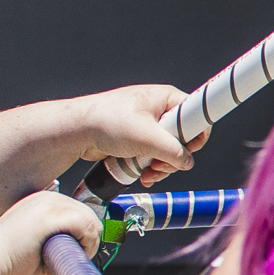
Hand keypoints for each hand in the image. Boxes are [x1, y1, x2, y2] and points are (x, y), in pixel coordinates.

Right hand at [0, 189, 99, 274]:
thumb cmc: (7, 261)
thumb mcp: (37, 244)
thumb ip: (58, 242)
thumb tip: (80, 251)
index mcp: (40, 202)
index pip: (77, 212)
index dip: (81, 234)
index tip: (72, 249)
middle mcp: (45, 197)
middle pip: (87, 213)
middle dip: (86, 238)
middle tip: (71, 257)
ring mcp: (48, 203)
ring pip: (89, 219)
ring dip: (87, 242)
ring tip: (67, 257)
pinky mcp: (51, 215)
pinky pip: (86, 225)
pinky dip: (86, 243)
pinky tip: (68, 254)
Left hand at [72, 84, 198, 184]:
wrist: (76, 130)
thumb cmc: (107, 121)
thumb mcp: (147, 138)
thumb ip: (173, 152)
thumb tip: (187, 162)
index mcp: (166, 99)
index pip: (196, 116)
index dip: (194, 137)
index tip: (186, 151)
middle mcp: (159, 110)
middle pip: (183, 139)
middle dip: (172, 159)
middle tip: (160, 167)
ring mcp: (147, 126)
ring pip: (167, 151)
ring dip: (160, 167)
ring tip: (147, 174)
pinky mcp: (137, 139)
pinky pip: (153, 155)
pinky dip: (149, 167)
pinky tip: (141, 175)